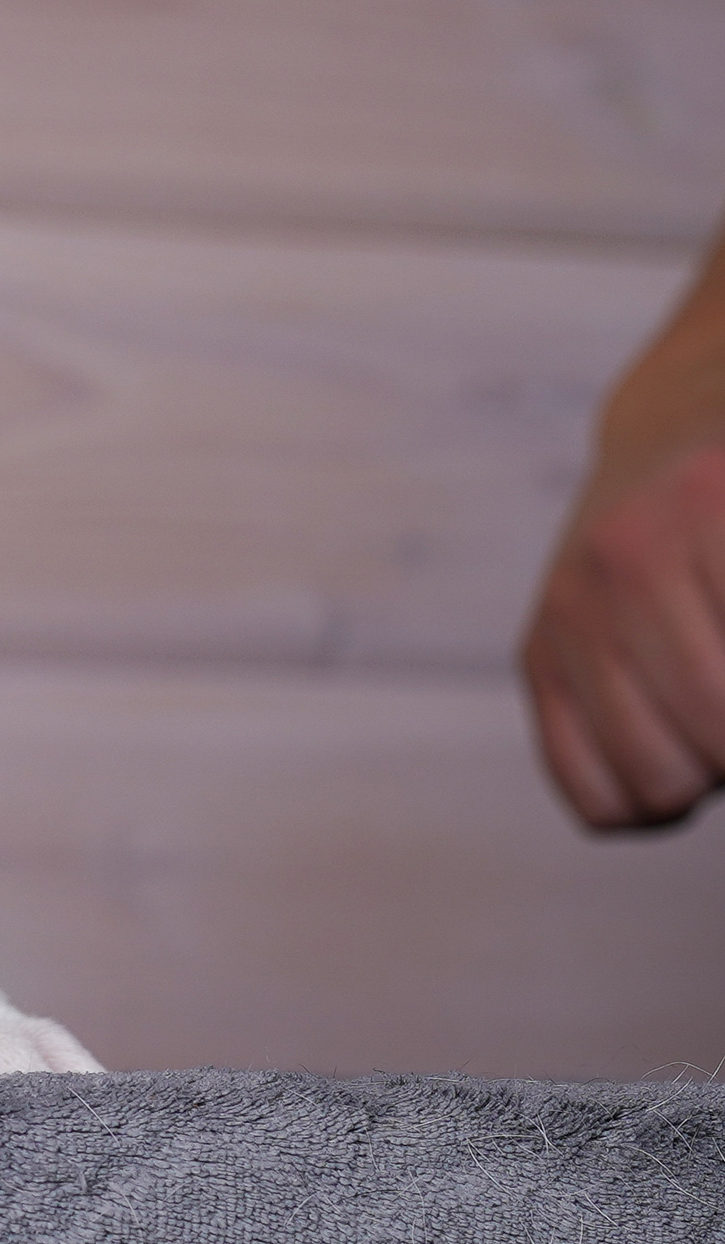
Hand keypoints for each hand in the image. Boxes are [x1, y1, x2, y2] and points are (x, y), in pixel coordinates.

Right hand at [523, 437, 724, 829]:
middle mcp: (625, 554)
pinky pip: (591, 794)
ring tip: (717, 722)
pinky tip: (677, 749)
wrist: (677, 438)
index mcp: (711, 505)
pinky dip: (646, 805)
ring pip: (656, 781)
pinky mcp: (536, 650)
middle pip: (717, 737)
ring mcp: (569, 605)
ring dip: (706, 773)